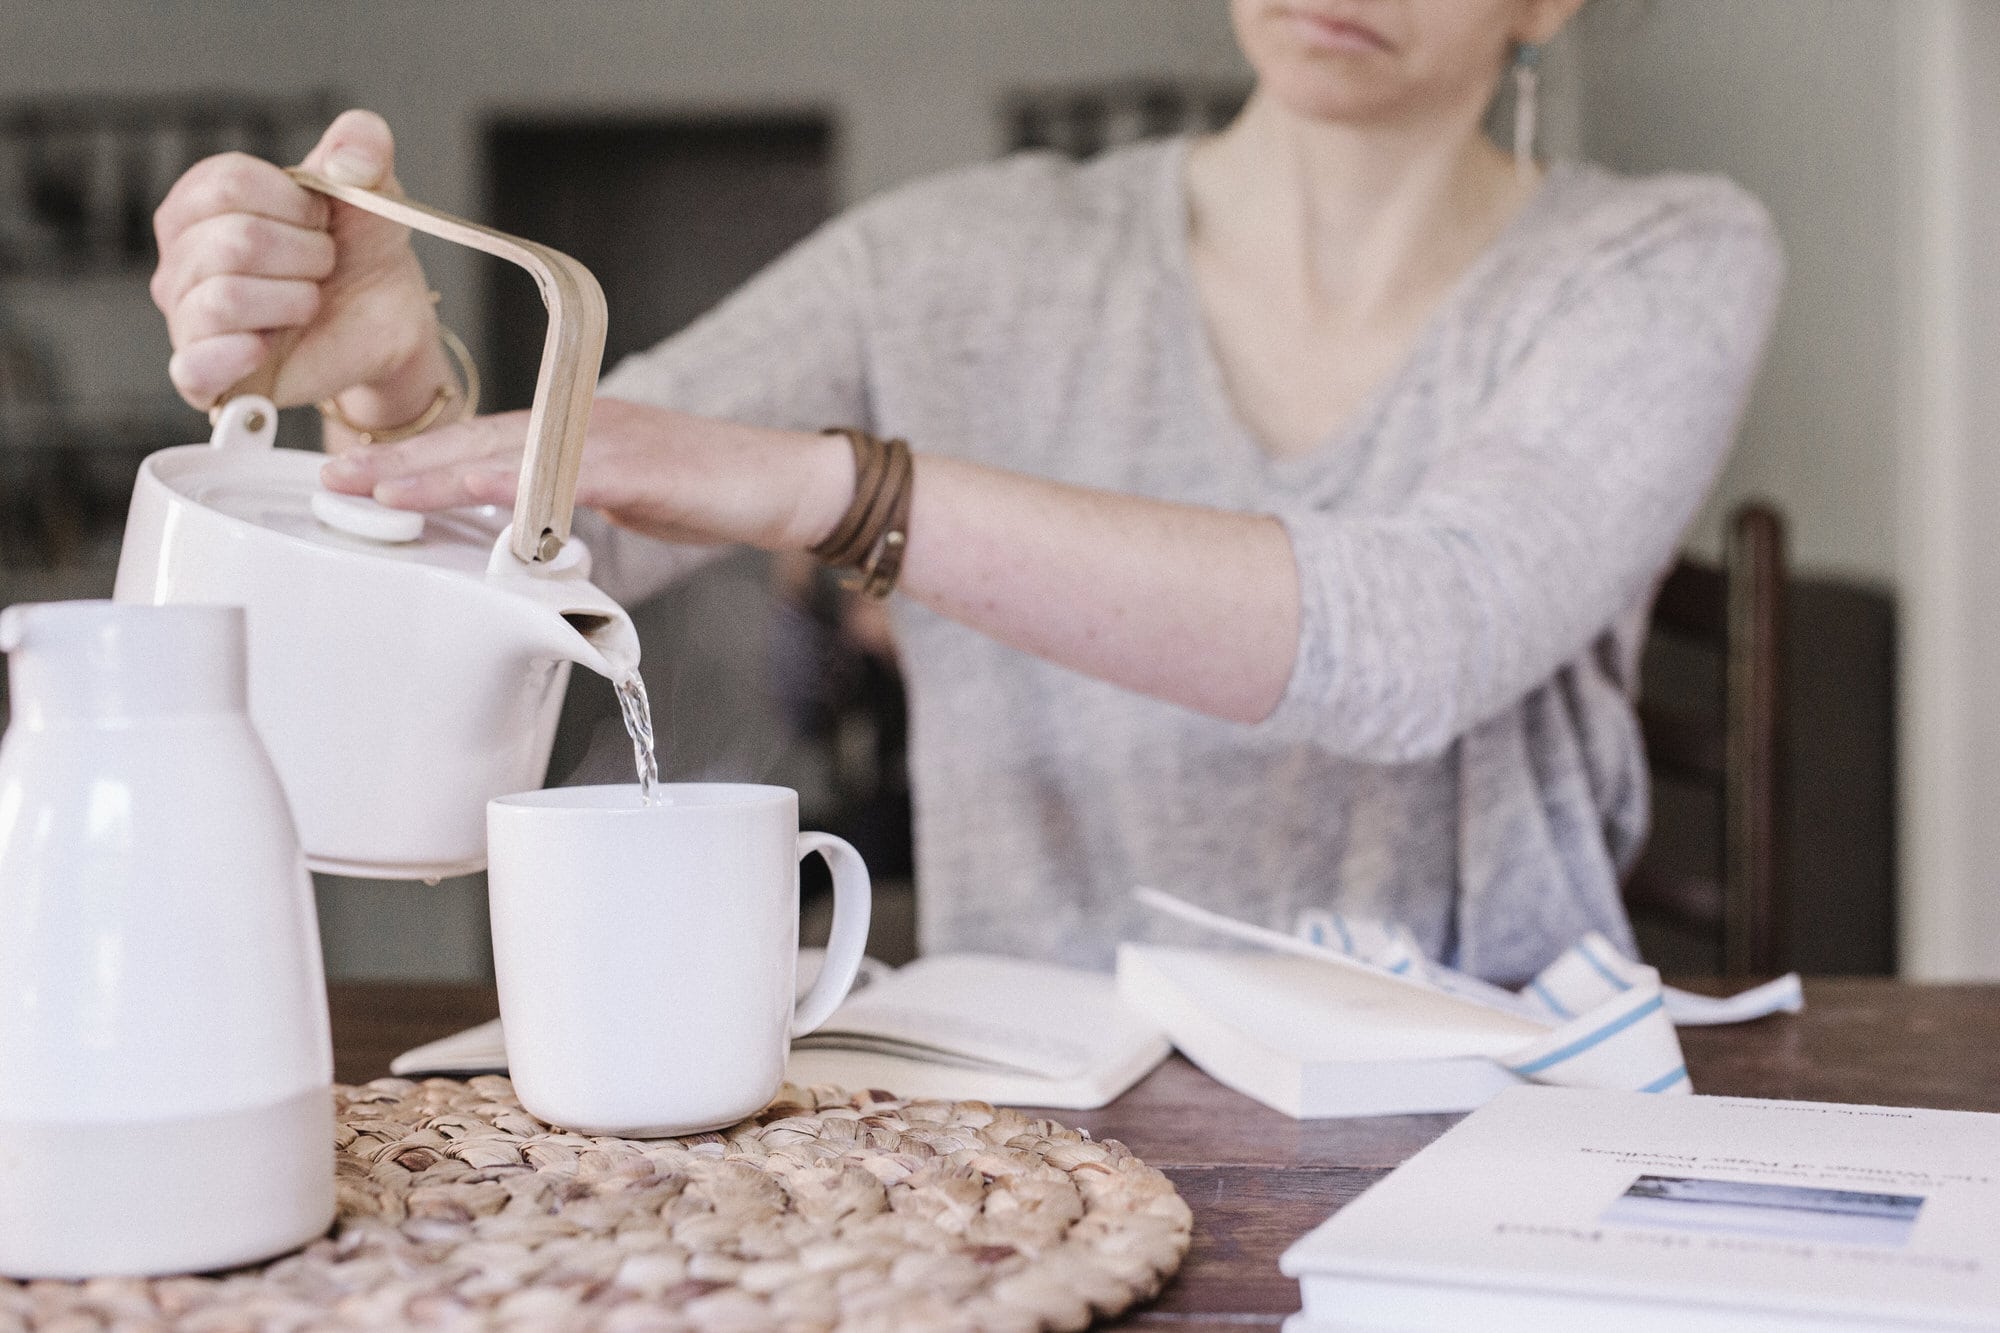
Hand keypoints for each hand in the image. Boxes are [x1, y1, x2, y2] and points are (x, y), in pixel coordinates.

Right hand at [150, 109, 444, 424]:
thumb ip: (362, 144)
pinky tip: (267, 346)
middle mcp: (180, 257)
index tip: (320, 219)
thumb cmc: (358, 246)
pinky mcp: (204, 375)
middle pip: (233, 241)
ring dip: (294, 300)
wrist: (383, 317)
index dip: (295, 203)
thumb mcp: (368, 184)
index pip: (227, 184)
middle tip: (323, 266)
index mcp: (200, 202)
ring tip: (309, 302)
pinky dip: (235, 355)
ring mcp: (187, 316)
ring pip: (223, 299)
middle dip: (305, 254)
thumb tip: (352, 161)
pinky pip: (194, 366)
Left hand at [318, 398, 856, 552]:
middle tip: (337, 477)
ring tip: (377, 489)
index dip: (418, 455)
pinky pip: (561, 474)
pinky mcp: (632, 462)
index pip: (478, 439)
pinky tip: (475, 496)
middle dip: (402, 459)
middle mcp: (577, 422)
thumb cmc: (707, 490)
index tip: (361, 473)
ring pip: (503, 450)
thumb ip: (567, 506)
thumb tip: (522, 534)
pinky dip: (515, 485)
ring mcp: (603, 438)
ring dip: (435, 470)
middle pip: (473, 436)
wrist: (779, 479)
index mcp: (569, 430)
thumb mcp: (622, 497)